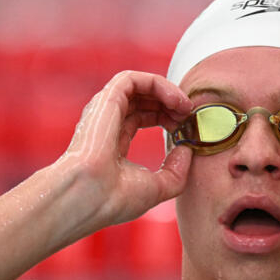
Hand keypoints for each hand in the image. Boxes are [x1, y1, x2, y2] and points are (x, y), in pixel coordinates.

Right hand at [57, 71, 193, 228]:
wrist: (90, 198)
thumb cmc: (115, 199)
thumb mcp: (158, 187)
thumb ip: (177, 170)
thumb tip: (187, 149)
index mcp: (114, 142)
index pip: (143, 117)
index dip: (168, 117)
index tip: (186, 128)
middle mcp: (107, 123)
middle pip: (143, 99)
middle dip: (171, 103)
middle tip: (189, 114)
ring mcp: (105, 111)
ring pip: (139, 86)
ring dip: (167, 91)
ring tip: (186, 106)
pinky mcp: (106, 101)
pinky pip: (133, 79)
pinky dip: (158, 84)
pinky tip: (175, 101)